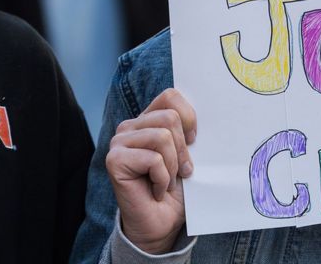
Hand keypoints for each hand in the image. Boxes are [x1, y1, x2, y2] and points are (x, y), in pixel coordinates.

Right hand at [106, 88, 195, 254]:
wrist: (161, 224)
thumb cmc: (176, 189)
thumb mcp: (188, 154)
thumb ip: (188, 131)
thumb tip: (206, 115)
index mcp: (148, 120)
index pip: (170, 96)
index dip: (189, 117)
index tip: (193, 141)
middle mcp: (130, 127)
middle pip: (170, 117)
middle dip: (182, 150)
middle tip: (179, 172)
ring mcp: (119, 142)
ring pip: (163, 137)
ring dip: (172, 166)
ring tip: (165, 181)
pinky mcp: (114, 160)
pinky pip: (153, 159)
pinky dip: (162, 179)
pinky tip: (155, 190)